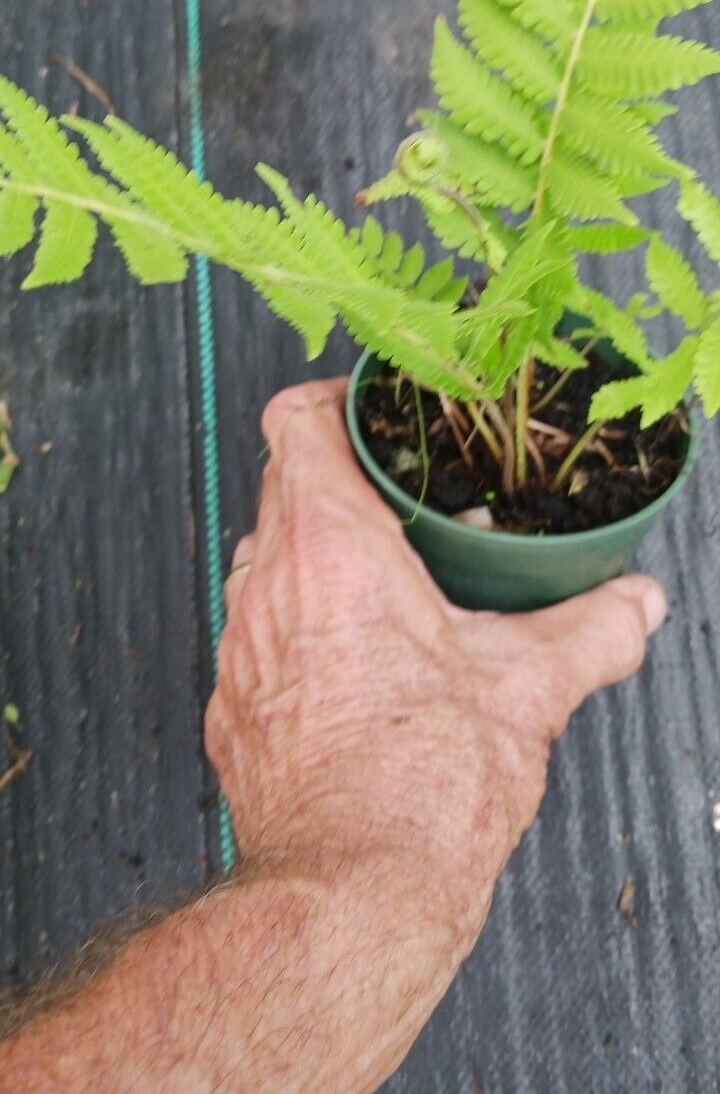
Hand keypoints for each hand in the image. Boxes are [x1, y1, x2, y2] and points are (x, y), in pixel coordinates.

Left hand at [205, 379, 666, 951]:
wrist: (353, 898)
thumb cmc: (422, 788)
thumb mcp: (530, 690)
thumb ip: (592, 628)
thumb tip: (635, 602)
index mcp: (332, 550)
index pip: (297, 424)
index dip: (334, 403)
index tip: (376, 414)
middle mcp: (267, 586)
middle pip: (282, 486)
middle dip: (343, 484)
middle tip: (407, 505)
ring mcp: (240, 649)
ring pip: (266, 560)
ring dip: (319, 556)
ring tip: (390, 584)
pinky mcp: (231, 707)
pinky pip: (258, 633)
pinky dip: (300, 626)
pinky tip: (357, 665)